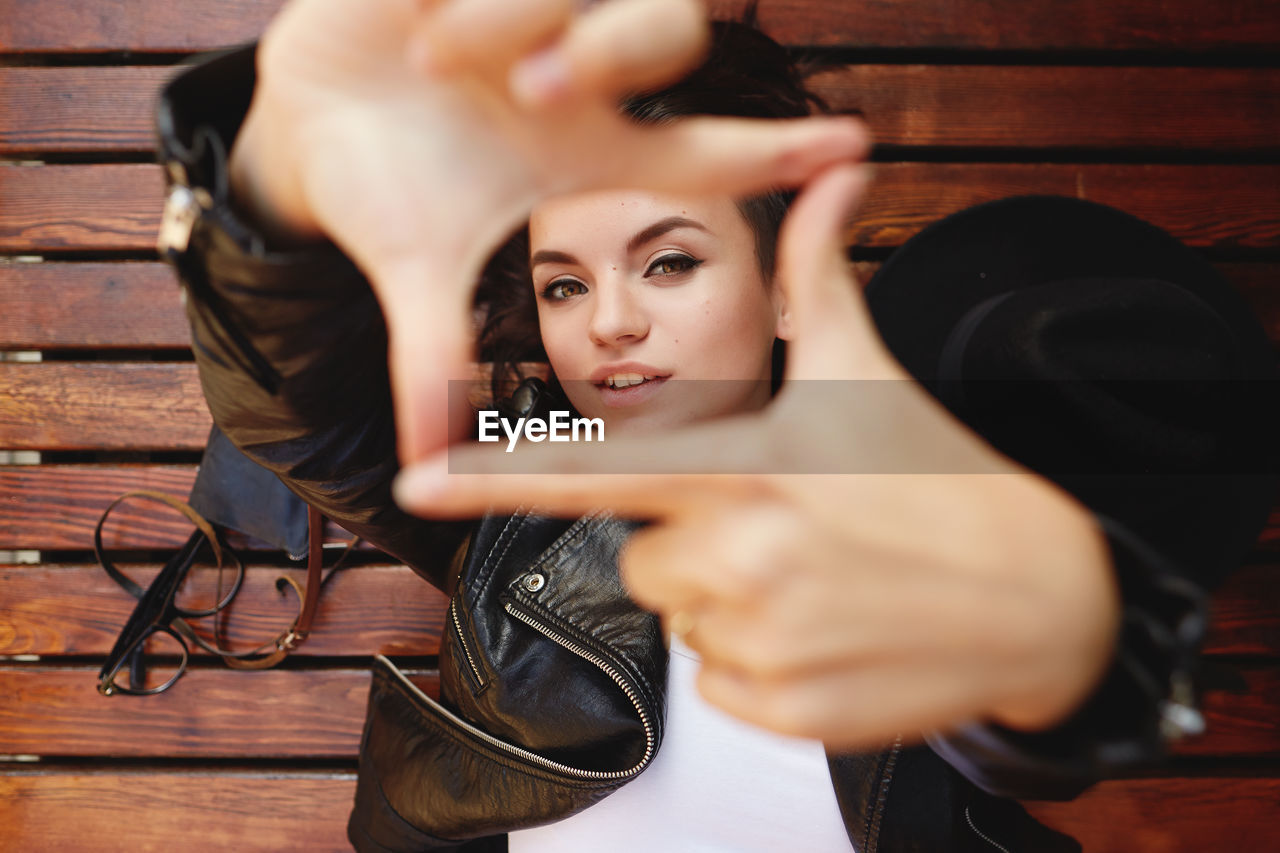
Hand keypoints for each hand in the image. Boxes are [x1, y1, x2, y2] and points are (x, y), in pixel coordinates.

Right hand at [229, 0, 869, 461]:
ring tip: (438, 55)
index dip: (774, 153)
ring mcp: (535, 6)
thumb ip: (435, 358)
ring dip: (519, 15)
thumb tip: (420, 469)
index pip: (702, 150)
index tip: (854, 148)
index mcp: (588, 150)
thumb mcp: (416, 271)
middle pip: (671, 27)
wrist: (309, 114)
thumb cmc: (383, 187)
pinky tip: (419, 15)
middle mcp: (578, 73)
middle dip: (612, 51)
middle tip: (530, 95)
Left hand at [394, 164, 1121, 747]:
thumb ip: (823, 276)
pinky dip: (760, 666)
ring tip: (815, 581)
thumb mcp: (870, 373)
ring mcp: (768, 641)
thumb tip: (834, 175)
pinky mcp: (788, 710)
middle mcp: (747, 556)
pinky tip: (828, 632)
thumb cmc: (944, 480)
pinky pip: (720, 689)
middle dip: (692, 548)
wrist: (1042, 598)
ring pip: (681, 624)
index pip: (597, 472)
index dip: (496, 477)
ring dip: (728, 607)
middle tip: (784, 532)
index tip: (421, 482)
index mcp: (750, 467)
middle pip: (642, 561)